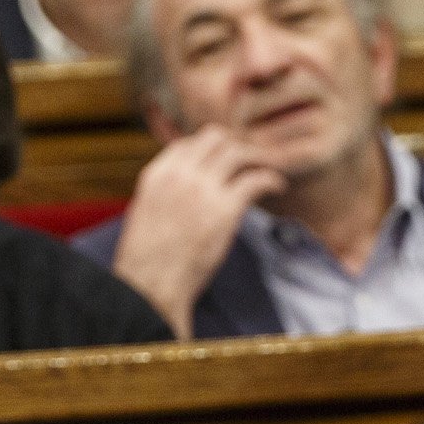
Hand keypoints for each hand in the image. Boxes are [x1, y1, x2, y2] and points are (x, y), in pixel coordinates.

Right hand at [111, 128, 286, 338]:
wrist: (150, 285)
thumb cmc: (147, 262)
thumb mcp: (146, 215)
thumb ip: (164, 196)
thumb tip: (181, 197)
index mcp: (157, 174)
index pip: (188, 143)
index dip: (209, 148)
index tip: (225, 160)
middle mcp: (181, 174)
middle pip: (215, 138)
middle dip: (236, 144)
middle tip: (251, 158)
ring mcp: (204, 189)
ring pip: (238, 152)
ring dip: (258, 157)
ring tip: (270, 167)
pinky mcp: (225, 209)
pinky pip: (256, 179)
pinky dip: (271, 178)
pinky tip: (278, 186)